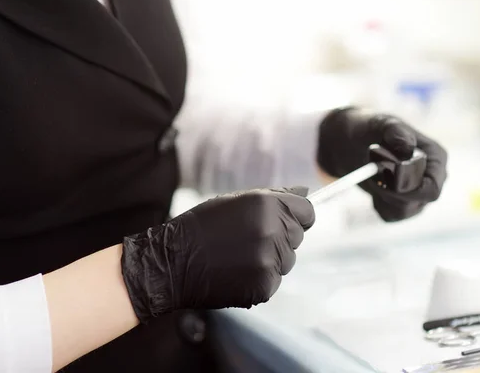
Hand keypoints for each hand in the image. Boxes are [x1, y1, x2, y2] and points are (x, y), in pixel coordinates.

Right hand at [121, 187, 314, 322]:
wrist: (172, 262)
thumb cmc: (201, 227)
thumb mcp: (236, 201)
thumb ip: (274, 197)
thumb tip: (306, 193)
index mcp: (266, 205)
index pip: (307, 212)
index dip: (296, 217)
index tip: (282, 223)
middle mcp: (272, 230)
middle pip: (297, 237)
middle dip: (279, 238)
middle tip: (247, 241)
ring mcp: (269, 260)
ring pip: (287, 261)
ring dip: (270, 260)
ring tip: (239, 257)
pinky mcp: (264, 285)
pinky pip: (274, 281)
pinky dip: (260, 279)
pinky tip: (237, 273)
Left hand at [317, 107, 446, 221]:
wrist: (352, 142)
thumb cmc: (370, 129)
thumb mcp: (380, 124)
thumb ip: (396, 133)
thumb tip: (408, 149)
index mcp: (436, 157)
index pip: (432, 188)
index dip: (410, 191)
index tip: (386, 182)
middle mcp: (433, 177)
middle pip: (419, 203)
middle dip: (392, 194)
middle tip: (374, 179)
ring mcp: (419, 192)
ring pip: (405, 212)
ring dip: (384, 199)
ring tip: (373, 178)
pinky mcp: (404, 203)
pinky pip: (392, 215)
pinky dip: (379, 205)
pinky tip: (374, 188)